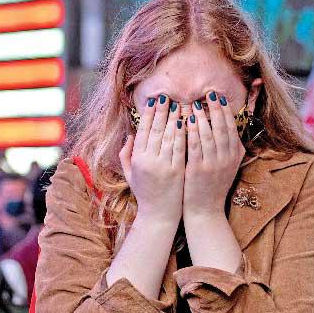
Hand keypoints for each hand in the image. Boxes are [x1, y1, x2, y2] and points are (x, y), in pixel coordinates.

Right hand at [120, 94, 184, 224]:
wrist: (159, 215)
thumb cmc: (145, 194)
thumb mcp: (129, 174)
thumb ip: (126, 154)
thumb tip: (130, 135)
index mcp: (137, 159)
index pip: (143, 131)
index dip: (148, 115)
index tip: (153, 102)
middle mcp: (149, 161)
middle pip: (155, 130)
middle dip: (161, 112)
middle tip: (166, 97)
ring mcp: (163, 166)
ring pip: (168, 137)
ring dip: (173, 119)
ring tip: (178, 105)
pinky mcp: (177, 171)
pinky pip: (180, 148)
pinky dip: (183, 134)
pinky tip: (186, 123)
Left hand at [183, 92, 244, 220]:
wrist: (205, 210)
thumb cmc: (213, 187)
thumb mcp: (229, 167)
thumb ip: (232, 149)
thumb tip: (232, 129)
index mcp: (234, 156)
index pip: (231, 127)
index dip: (225, 110)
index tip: (218, 96)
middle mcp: (226, 158)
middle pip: (222, 127)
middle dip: (215, 108)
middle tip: (209, 92)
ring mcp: (213, 164)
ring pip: (208, 135)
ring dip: (202, 116)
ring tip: (195, 103)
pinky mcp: (198, 170)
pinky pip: (195, 146)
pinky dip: (192, 131)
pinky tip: (187, 120)